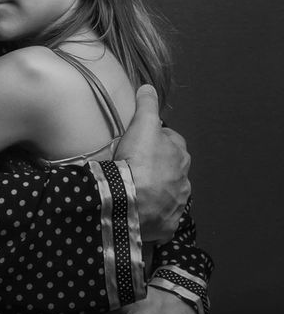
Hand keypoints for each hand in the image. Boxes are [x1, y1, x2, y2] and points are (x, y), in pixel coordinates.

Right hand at [115, 85, 189, 243]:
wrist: (130, 202)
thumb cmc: (138, 160)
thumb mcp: (142, 124)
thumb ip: (147, 104)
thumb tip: (148, 87)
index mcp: (181, 156)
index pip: (173, 141)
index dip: (158, 138)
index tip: (142, 140)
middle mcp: (184, 181)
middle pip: (172, 169)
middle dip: (160, 166)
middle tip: (137, 164)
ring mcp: (177, 206)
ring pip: (169, 194)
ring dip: (157, 190)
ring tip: (136, 188)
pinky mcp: (167, 226)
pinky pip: (162, 218)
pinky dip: (154, 214)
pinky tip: (140, 211)